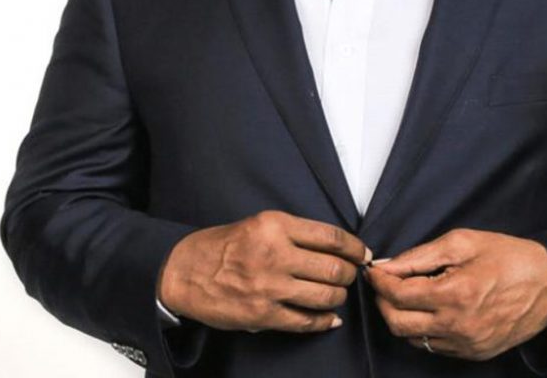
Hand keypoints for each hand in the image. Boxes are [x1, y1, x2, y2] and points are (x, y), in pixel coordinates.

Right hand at [157, 209, 371, 332]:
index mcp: (275, 226)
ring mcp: (269, 286)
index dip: (355, 248)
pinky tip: (328, 319)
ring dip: (338, 297)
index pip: (331, 236)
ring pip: (326, 295)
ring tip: (335, 295)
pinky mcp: (262, 314)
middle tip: (349, 276)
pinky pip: (305, 321)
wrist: (183, 272)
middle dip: (349, 275)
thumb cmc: (221, 247)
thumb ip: (293, 234)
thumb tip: (335, 248)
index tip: (363, 254)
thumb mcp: (258, 224)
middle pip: (335, 268)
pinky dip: (323, 322)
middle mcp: (274, 254)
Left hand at [364, 228, 546, 360]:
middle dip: (384, 302)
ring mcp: (466, 344)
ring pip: (412, 339)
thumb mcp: (463, 242)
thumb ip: (420, 256)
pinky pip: (434, 347)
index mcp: (455, 294)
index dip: (380, 282)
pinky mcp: (473, 353)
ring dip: (402, 317)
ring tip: (410, 295)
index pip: (398, 295)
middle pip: (397, 323)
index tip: (376, 271)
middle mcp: (457, 325)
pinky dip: (424, 330)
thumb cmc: (510, 258)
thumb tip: (388, 265)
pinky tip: (431, 310)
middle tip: (386, 284)